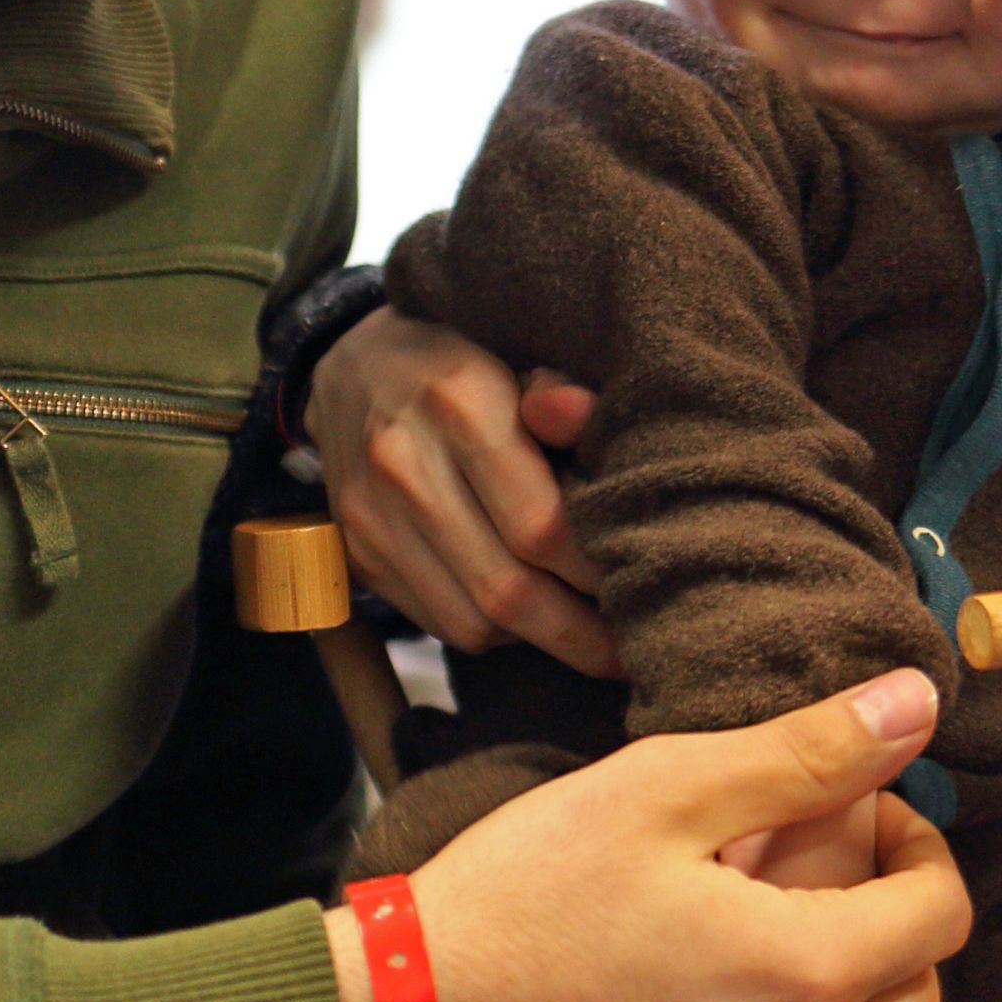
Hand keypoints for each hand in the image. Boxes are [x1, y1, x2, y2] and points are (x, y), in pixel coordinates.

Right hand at [305, 308, 610, 669]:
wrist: (355, 366)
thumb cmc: (469, 364)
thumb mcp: (524, 355)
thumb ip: (567, 395)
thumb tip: (596, 426)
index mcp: (460, 404)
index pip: (543, 525)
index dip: (600, 571)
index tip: (647, 585)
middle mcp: (405, 464)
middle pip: (507, 589)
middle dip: (579, 632)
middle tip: (632, 646)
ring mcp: (372, 517)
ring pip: (472, 622)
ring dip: (538, 639)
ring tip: (587, 632)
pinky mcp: (359, 553)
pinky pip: (440, 622)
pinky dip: (494, 631)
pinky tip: (529, 613)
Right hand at [330, 670, 969, 1001]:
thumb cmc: (525, 893)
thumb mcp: (662, 788)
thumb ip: (806, 751)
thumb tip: (918, 705)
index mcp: (801, 973)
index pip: (941, 913)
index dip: (915, 845)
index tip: (858, 812)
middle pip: (916, 993)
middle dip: (883, 917)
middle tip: (798, 866)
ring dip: (841, 997)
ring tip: (748, 936)